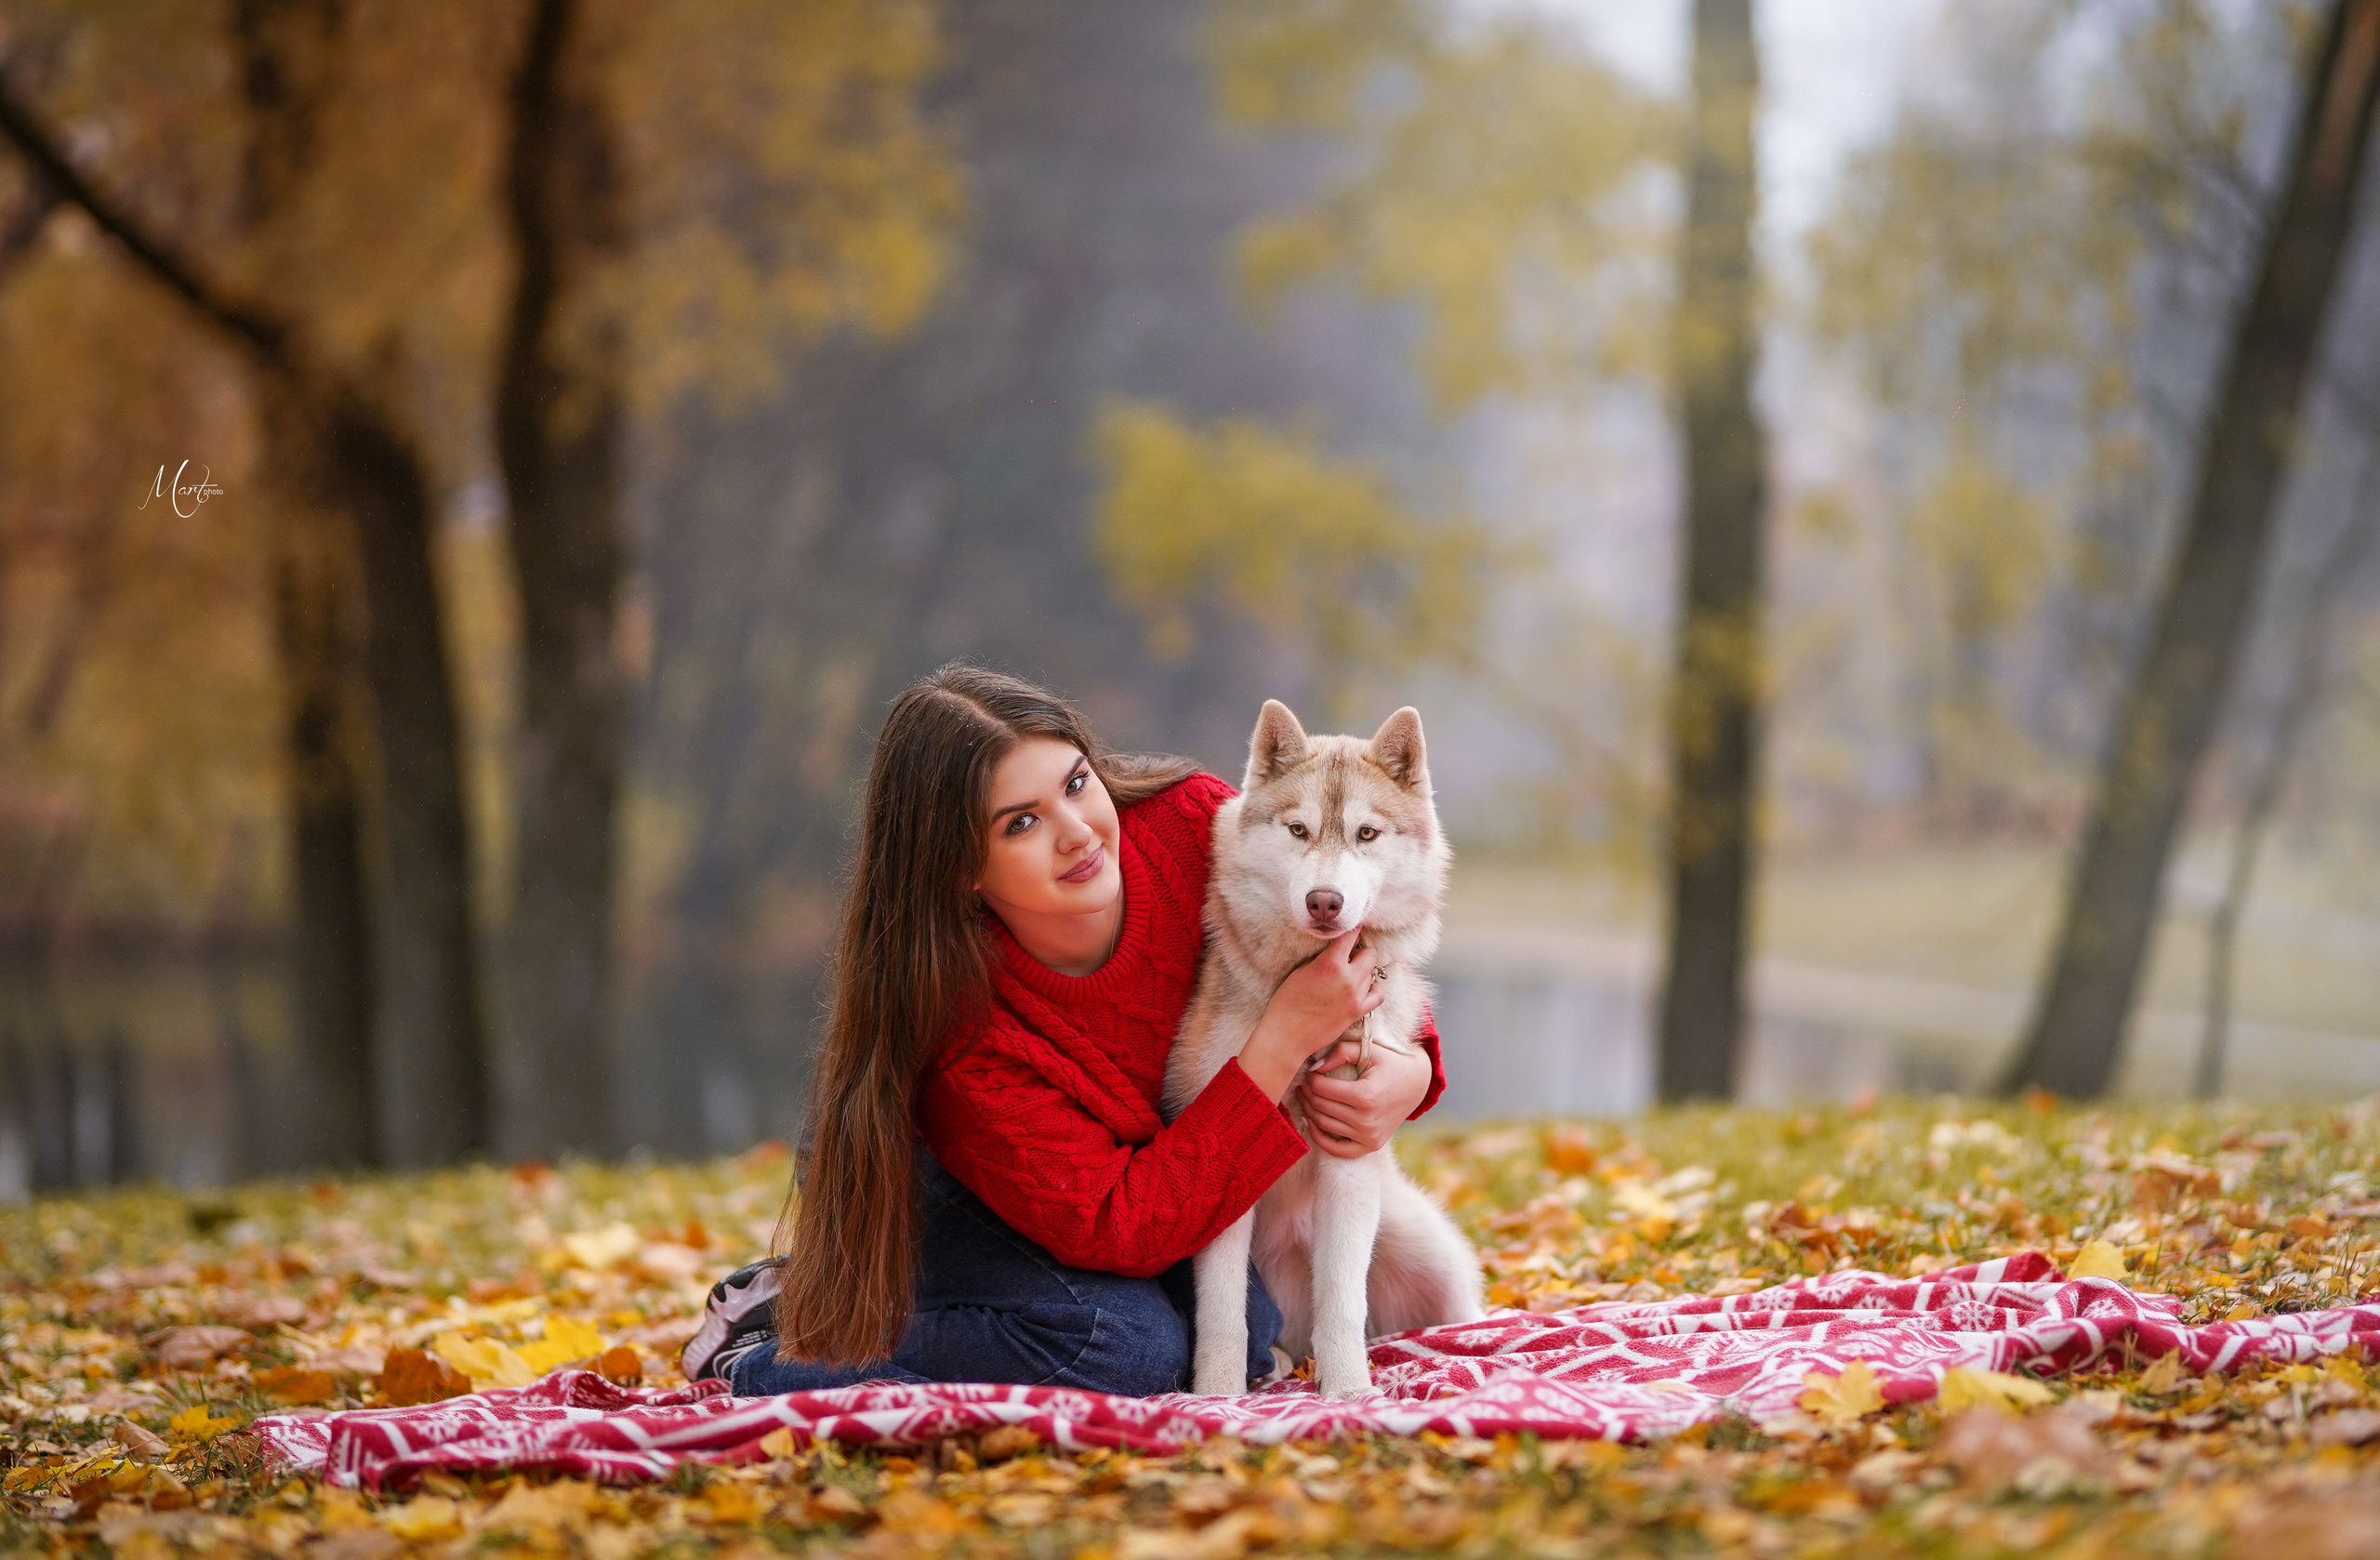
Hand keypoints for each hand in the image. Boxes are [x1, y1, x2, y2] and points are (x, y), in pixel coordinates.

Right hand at [1235, 928, 1385, 1101]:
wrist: (1287, 1035)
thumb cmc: (1287, 1002)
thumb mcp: (1301, 971)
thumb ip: (1324, 959)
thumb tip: (1338, 951)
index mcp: (1330, 964)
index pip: (1351, 935)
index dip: (1352, 929)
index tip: (1352, 928)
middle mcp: (1348, 978)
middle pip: (1370, 954)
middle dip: (1360, 952)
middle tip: (1349, 956)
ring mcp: (1356, 996)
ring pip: (1373, 973)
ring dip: (1364, 971)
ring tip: (1350, 975)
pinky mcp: (1358, 1012)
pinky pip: (1378, 995)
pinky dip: (1373, 989)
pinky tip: (1362, 989)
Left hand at [1297, 1037, 1430, 1157]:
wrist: (1416, 1085)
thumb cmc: (1391, 1063)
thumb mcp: (1370, 1050)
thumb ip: (1342, 1051)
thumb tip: (1315, 1067)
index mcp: (1365, 1095)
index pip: (1321, 1088)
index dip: (1309, 1078)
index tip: (1309, 1070)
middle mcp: (1366, 1120)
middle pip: (1319, 1106)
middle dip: (1306, 1092)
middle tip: (1303, 1081)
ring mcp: (1369, 1137)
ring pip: (1323, 1125)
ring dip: (1308, 1110)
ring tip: (1305, 1095)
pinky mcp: (1370, 1146)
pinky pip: (1336, 1149)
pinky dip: (1319, 1137)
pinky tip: (1310, 1122)